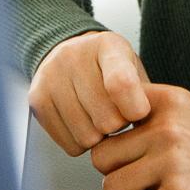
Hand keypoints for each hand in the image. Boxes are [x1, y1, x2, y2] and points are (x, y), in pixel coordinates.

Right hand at [29, 29, 150, 156]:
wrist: (69, 53)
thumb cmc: (109, 67)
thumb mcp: (133, 67)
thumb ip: (145, 93)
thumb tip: (152, 127)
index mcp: (107, 46)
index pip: (121, 84)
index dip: (135, 108)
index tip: (139, 114)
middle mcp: (74, 57)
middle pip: (106, 118)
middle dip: (118, 125)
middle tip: (118, 114)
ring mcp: (51, 77)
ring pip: (87, 136)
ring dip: (100, 137)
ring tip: (100, 118)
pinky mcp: (37, 99)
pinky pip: (69, 144)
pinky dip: (81, 143)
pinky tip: (84, 124)